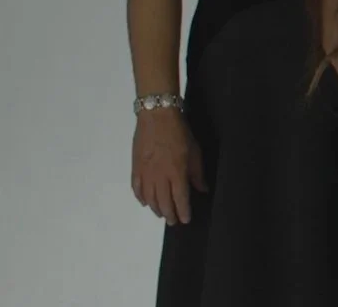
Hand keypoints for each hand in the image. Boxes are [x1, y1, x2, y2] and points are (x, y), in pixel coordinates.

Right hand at [131, 109, 206, 224]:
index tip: (186, 220)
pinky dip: (141, 198)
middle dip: (169, 214)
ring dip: (156, 208)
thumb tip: (202, 189)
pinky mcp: (135, 168)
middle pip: (163, 202)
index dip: (183, 211)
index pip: (180, 198)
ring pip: (149, 198)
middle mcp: (160, 177)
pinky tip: (145, 202)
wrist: (157, 117)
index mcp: (176, 172)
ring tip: (162, 214)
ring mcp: (145, 173)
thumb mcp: (195, 151)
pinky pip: (136, 188)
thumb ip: (197, 172)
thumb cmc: (179, 132)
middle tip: (174, 221)